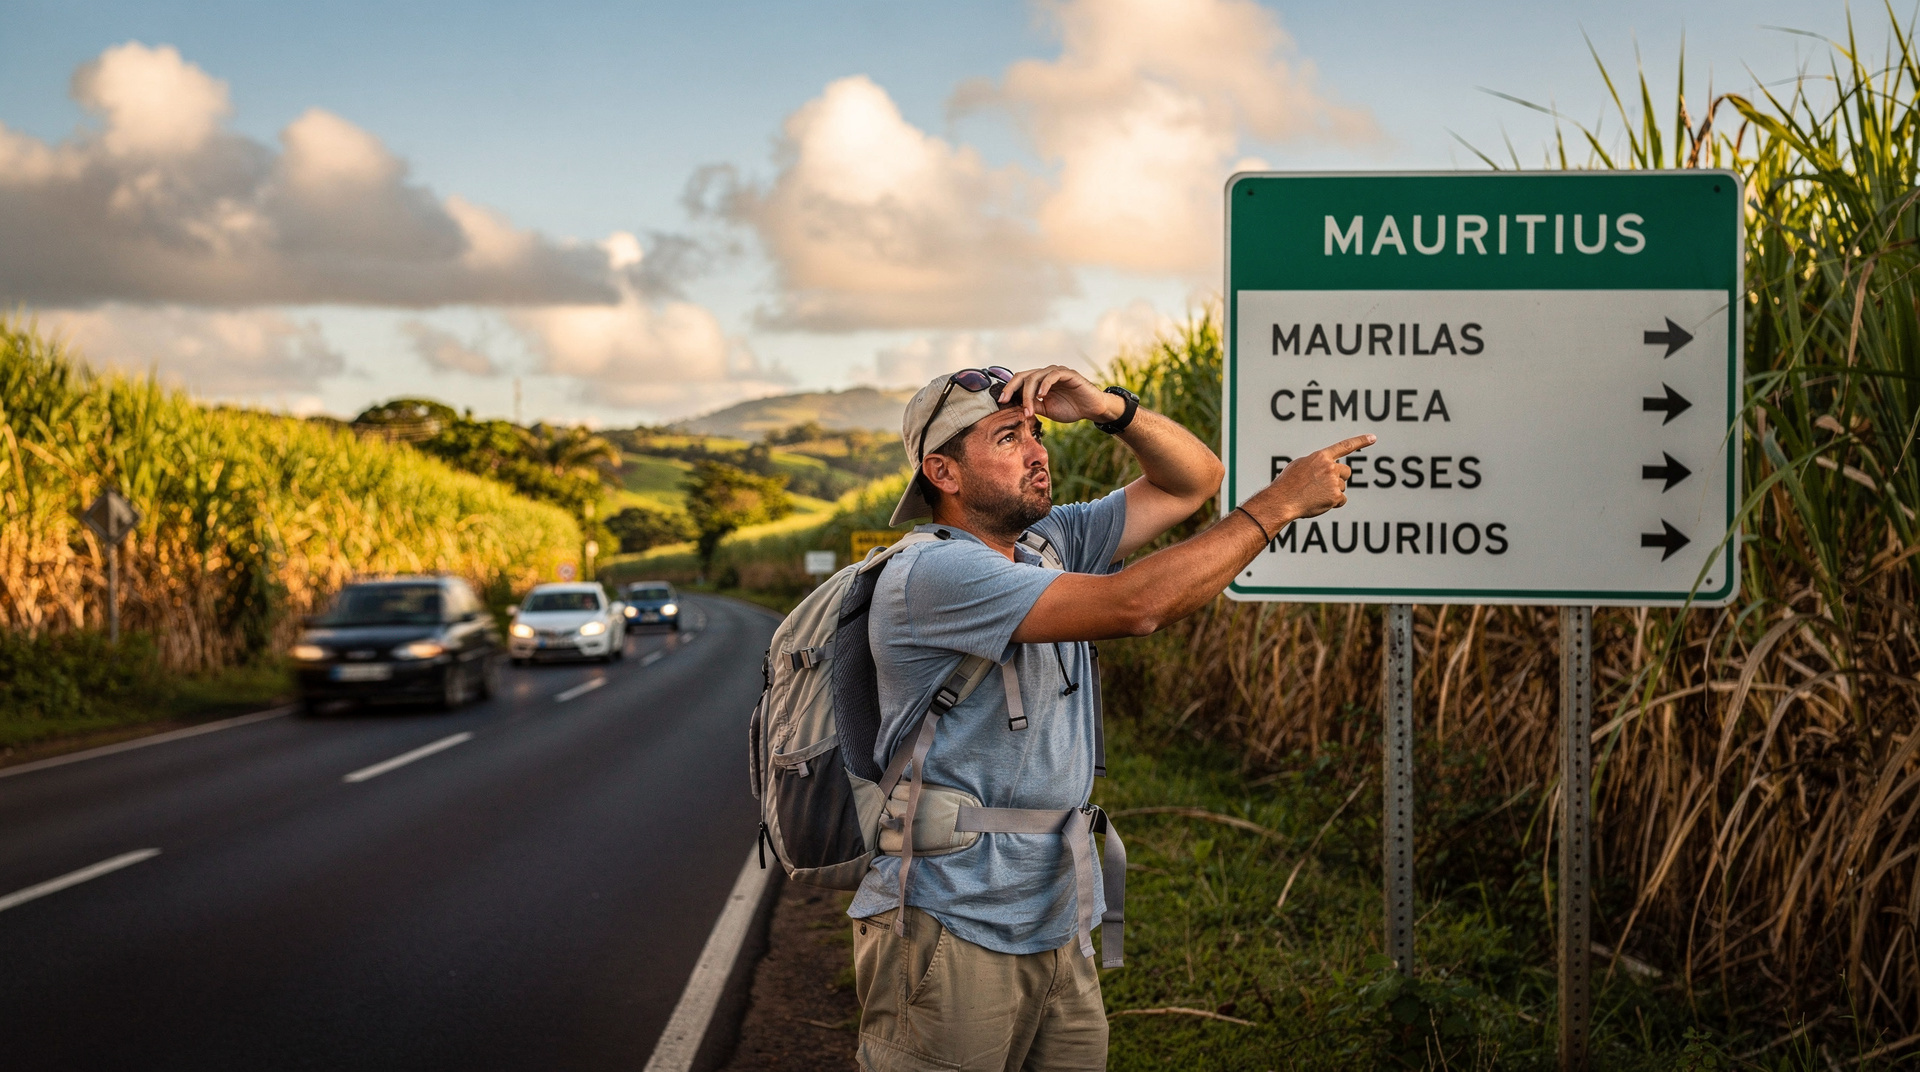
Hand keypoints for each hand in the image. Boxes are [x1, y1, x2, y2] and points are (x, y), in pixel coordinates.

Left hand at [995, 366, 1120, 424]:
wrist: (1091, 409)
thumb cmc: (1070, 408)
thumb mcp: (1046, 410)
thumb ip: (1032, 406)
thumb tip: (1014, 408)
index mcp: (1038, 382)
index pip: (1019, 381)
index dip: (1008, 390)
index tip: (1000, 402)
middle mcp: (1045, 374)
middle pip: (1023, 376)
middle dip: (1012, 389)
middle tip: (1006, 402)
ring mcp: (1056, 372)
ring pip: (1035, 377)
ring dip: (1028, 394)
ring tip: (1028, 409)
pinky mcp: (1068, 373)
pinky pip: (1052, 375)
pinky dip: (1045, 385)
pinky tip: (1041, 396)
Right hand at [1247, 434, 1375, 528]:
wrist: (1282, 500)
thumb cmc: (1287, 484)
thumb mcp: (1300, 465)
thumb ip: (1316, 463)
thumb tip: (1326, 465)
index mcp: (1321, 456)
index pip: (1344, 446)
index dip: (1360, 441)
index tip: (1373, 437)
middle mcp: (1330, 467)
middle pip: (1346, 472)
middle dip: (1339, 478)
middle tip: (1323, 485)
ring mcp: (1334, 482)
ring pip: (1342, 487)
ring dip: (1333, 492)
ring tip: (1315, 495)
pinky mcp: (1335, 496)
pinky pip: (1341, 500)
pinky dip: (1333, 503)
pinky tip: (1319, 502)